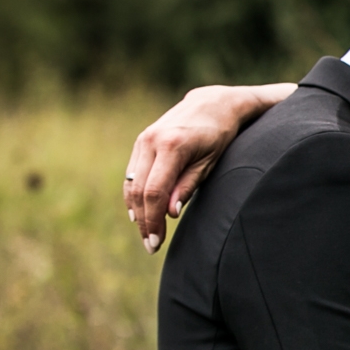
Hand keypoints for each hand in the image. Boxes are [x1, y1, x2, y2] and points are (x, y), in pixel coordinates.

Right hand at [123, 83, 291, 251]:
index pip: (155, 191)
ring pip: (131, 183)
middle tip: (151, 246)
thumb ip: (188, 186)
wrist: (212, 104)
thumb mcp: (210, 162)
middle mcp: (152, 141)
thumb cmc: (218, 135)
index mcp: (172, 146)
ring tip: (146, 234)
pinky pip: (132, 174)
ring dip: (136, 211)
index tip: (156, 241)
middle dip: (144, 221)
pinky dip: (134, 195)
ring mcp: (143, 140)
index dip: (153, 219)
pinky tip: (140, 213)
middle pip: (139, 190)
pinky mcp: (141, 142)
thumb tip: (169, 213)